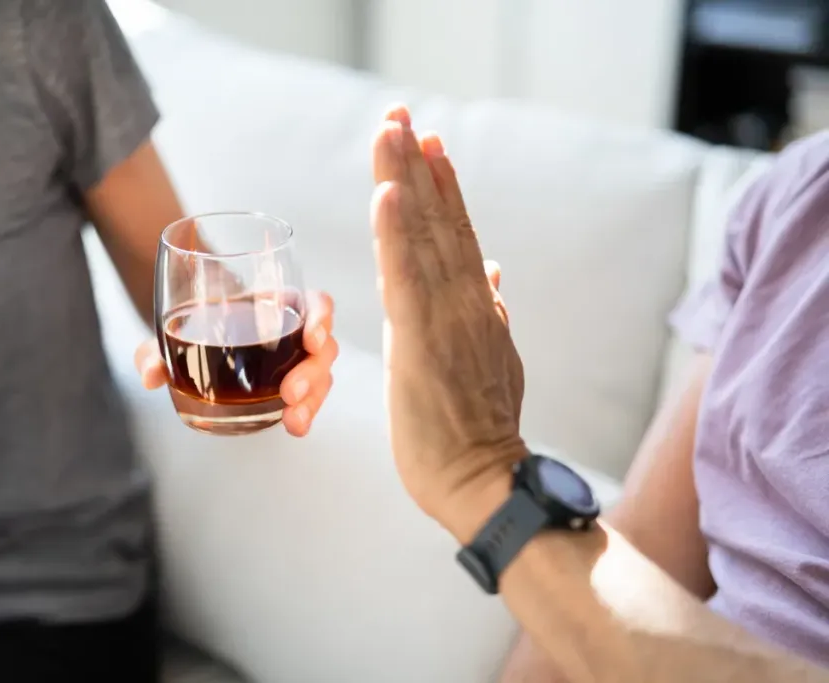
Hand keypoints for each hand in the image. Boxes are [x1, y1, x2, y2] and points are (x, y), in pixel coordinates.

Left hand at [135, 291, 338, 436]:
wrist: (194, 346)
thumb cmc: (192, 330)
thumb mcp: (168, 336)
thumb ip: (154, 351)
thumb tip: (151, 375)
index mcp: (274, 304)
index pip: (314, 302)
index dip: (321, 317)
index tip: (311, 339)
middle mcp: (292, 331)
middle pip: (323, 347)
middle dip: (312, 372)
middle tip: (289, 393)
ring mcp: (295, 362)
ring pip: (321, 376)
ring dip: (313, 399)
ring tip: (294, 421)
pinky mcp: (292, 388)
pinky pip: (310, 398)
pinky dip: (306, 412)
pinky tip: (296, 426)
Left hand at [370, 105, 528, 537]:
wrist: (487, 483)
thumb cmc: (480, 431)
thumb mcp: (492, 362)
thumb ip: (490, 314)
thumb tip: (493, 277)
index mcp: (475, 308)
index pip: (455, 236)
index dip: (442, 188)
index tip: (429, 145)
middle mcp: (464, 303)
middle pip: (438, 223)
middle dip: (418, 166)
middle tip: (402, 116)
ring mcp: (445, 320)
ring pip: (422, 239)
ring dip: (406, 181)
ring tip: (394, 131)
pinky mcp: (421, 344)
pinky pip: (405, 279)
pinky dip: (396, 235)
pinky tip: (387, 194)